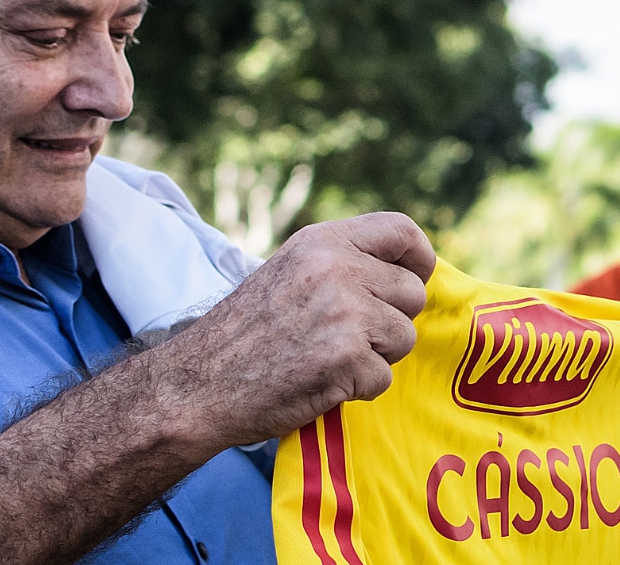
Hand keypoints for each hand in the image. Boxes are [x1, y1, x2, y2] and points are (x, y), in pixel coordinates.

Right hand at [166, 212, 435, 447]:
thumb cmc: (245, 333)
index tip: (415, 279)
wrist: (200, 384)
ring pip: (404, 337)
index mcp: (323, 242)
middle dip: (391, 320)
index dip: (419, 258)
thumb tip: (406, 274)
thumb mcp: (290, 271)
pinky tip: (320, 381)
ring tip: (329, 358)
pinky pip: (382, 378)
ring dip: (376, 356)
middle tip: (350, 336)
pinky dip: (357, 388)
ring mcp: (345, 314)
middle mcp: (337, 269)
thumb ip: (342, 263)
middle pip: (412, 292)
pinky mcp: (346, 359)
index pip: (402, 231)